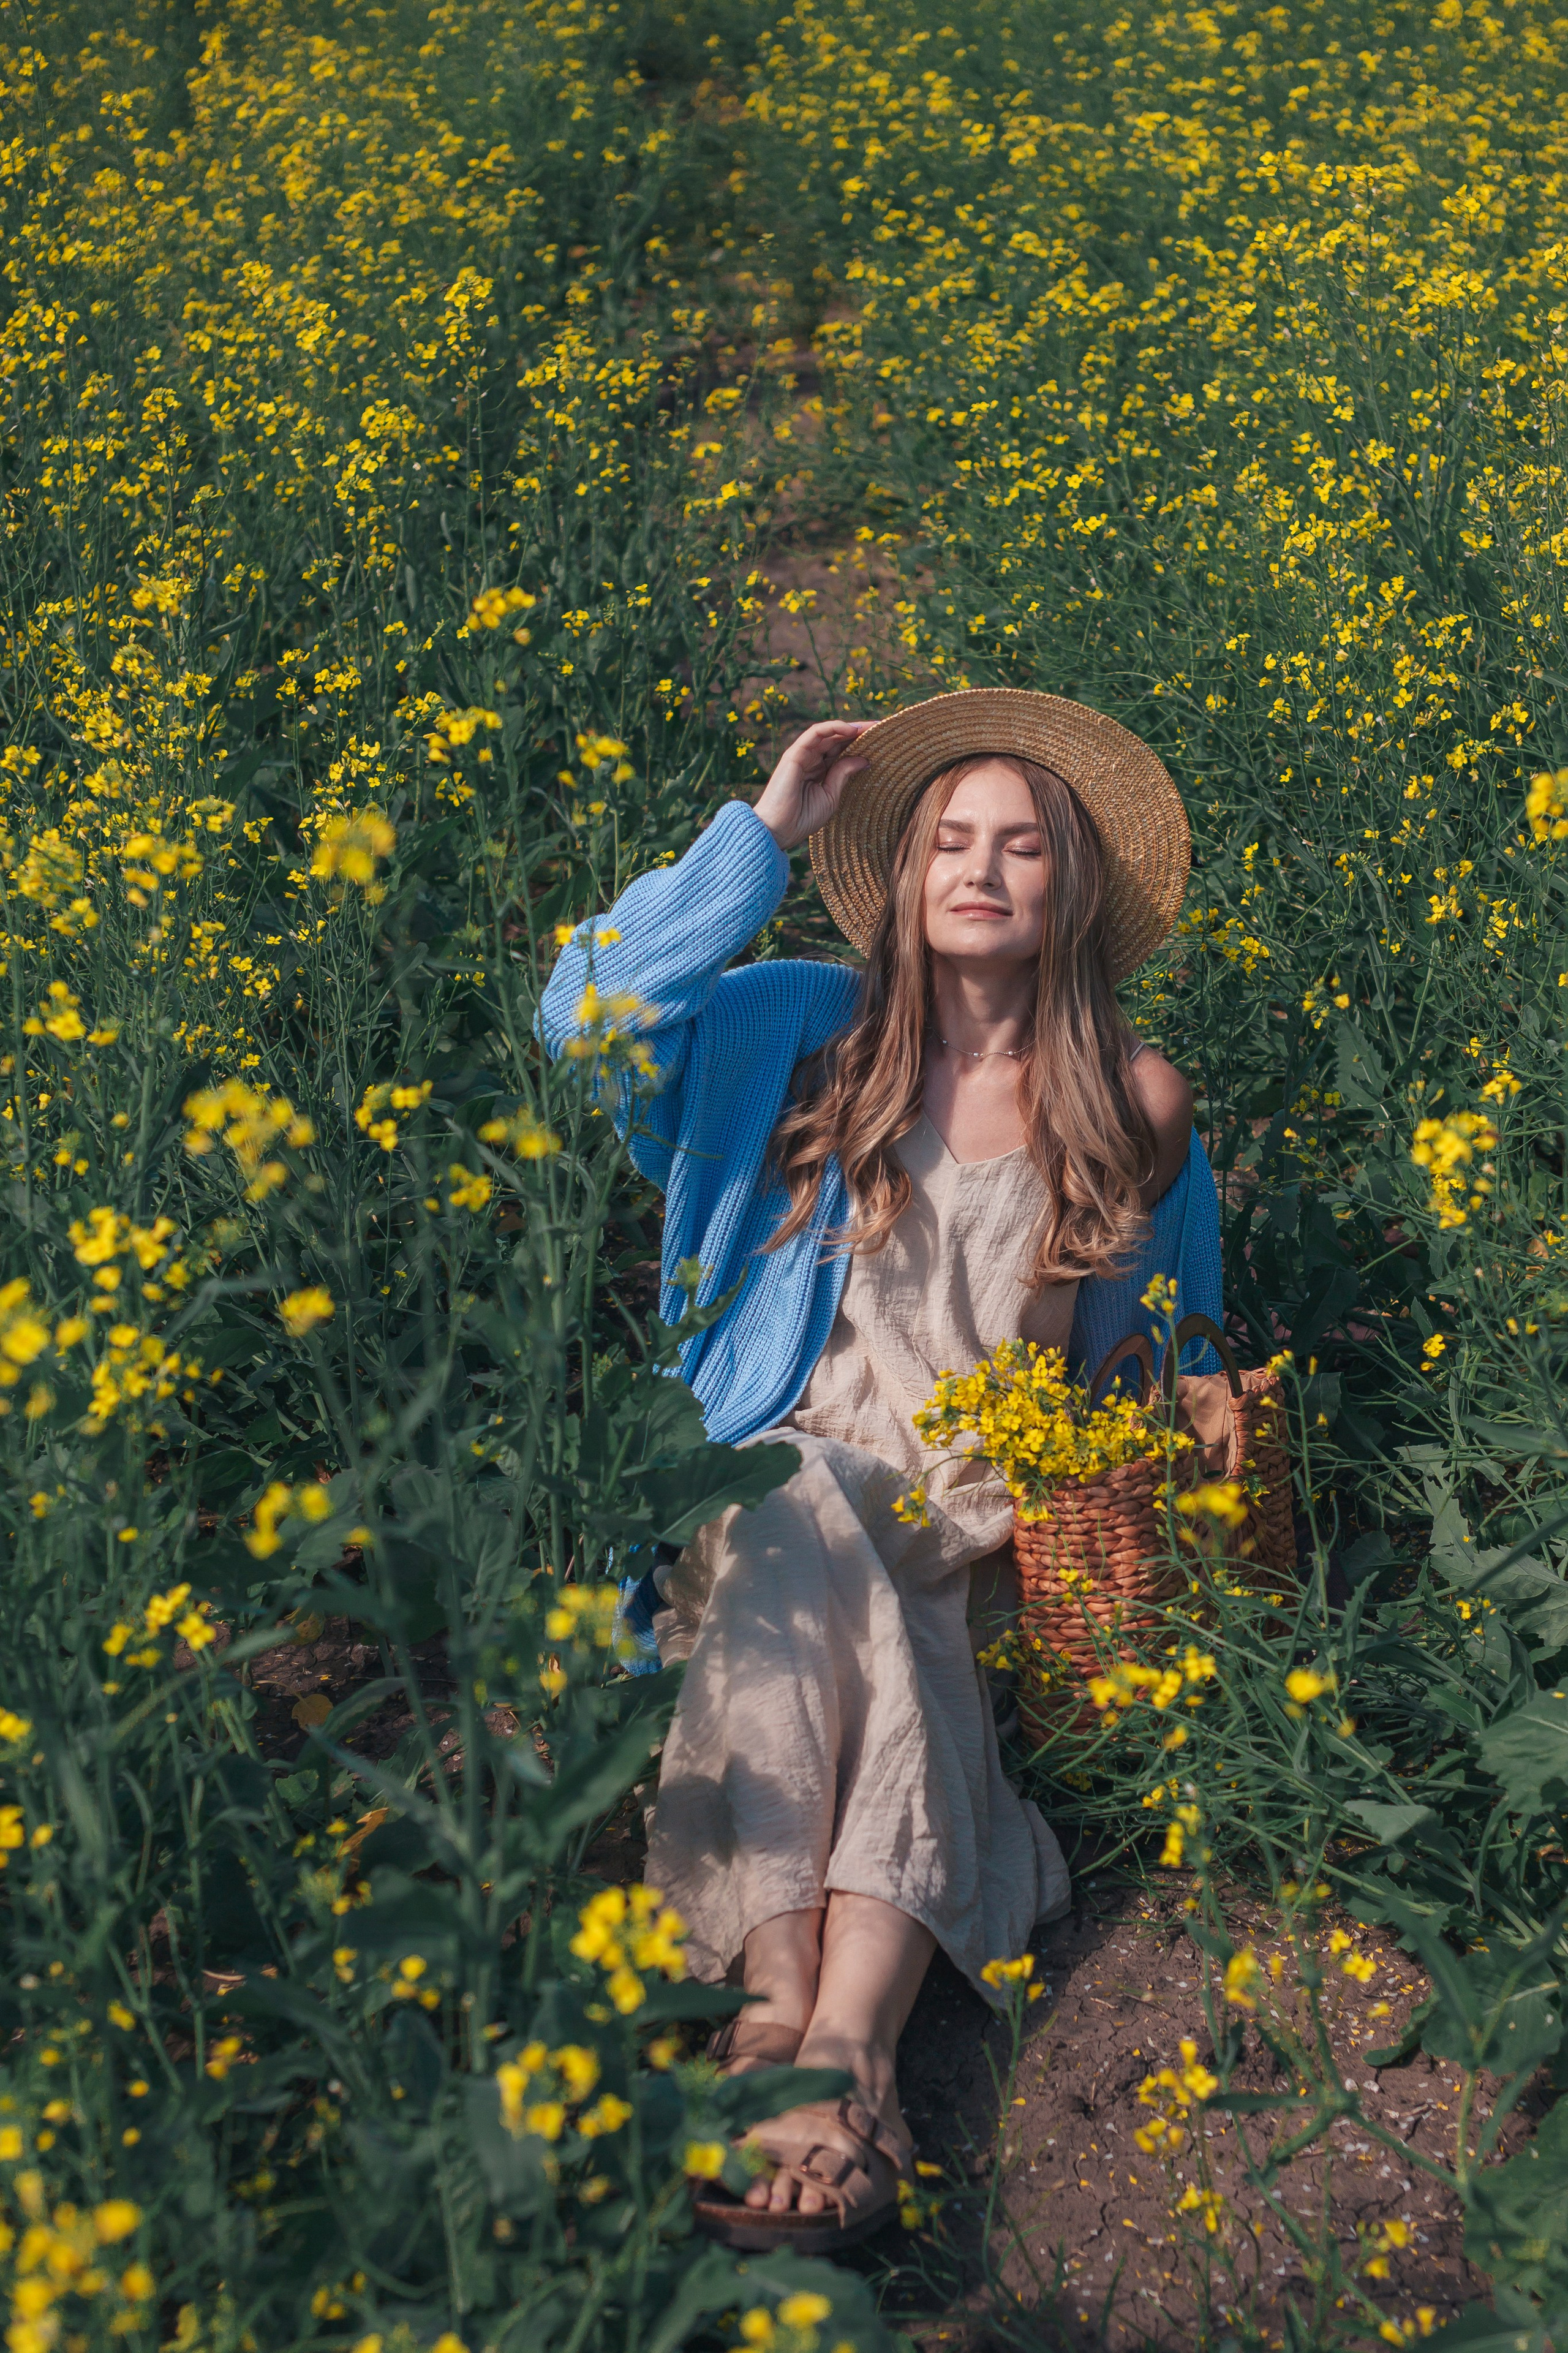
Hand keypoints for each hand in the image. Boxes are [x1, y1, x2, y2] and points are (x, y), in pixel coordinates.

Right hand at [753, 718, 874, 851]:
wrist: (779, 830)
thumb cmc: (802, 818)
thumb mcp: (831, 796)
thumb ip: (844, 774)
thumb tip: (865, 759)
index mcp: (819, 771)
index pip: (841, 751)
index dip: (859, 743)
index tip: (881, 740)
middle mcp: (811, 760)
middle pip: (837, 739)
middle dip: (858, 732)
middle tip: (880, 727)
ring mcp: (802, 755)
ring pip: (827, 733)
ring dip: (849, 727)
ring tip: (870, 726)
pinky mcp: (794, 754)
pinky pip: (815, 733)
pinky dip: (833, 728)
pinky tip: (851, 729)